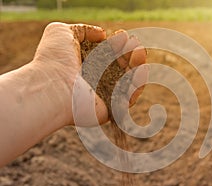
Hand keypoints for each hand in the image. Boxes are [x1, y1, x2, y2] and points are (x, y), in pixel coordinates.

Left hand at [33, 22, 147, 125]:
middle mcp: (95, 81)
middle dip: (130, 53)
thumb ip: (83, 29)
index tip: (121, 35)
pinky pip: (129, 99)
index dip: (117, 45)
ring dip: (137, 66)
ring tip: (139, 52)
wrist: (51, 86)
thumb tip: (102, 34)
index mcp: (85, 66)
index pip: (108, 55)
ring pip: (128, 82)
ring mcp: (104, 96)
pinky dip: (138, 84)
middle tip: (134, 43)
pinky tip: (142, 69)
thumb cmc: (53, 60)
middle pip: (121, 67)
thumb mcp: (62, 32)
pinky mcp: (110, 110)